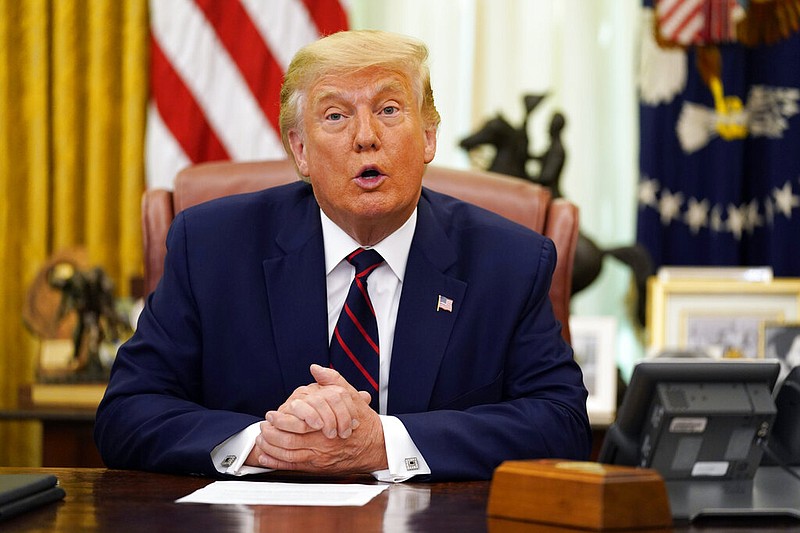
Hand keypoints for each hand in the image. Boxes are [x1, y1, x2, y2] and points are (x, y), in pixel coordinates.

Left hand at [246, 365, 386, 473]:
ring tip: (261, 439)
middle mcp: (323, 444)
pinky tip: (266, 457)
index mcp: (328, 425)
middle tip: (262, 427)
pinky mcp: (319, 468)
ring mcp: (320, 458)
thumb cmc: (364, 423)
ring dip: (272, 448)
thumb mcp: (351, 396)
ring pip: (289, 455)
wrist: (377, 446)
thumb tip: (316, 368)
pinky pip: (294, 466)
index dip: (280, 420)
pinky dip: (277, 462)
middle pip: (290, 441)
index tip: (270, 414)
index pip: (298, 424)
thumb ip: (333, 380)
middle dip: (271, 435)